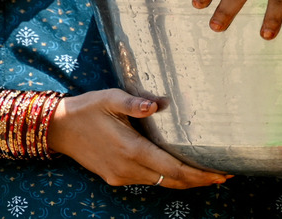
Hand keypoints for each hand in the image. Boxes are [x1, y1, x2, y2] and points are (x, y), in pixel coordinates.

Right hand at [47, 89, 229, 187]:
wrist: (58, 128)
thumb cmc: (86, 109)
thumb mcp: (109, 98)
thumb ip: (134, 103)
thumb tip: (156, 105)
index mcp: (130, 149)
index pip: (172, 169)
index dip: (198, 174)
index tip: (220, 174)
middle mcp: (127, 168)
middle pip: (171, 181)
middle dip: (198, 180)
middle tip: (223, 176)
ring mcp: (121, 176)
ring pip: (160, 183)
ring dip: (183, 180)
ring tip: (205, 173)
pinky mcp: (115, 177)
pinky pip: (146, 181)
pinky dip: (165, 178)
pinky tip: (175, 169)